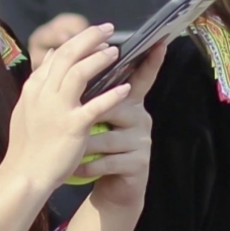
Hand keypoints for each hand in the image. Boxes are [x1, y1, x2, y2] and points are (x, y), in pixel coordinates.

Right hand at [3, 24, 130, 192]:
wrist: (24, 175)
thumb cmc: (28, 144)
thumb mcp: (27, 106)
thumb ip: (40, 79)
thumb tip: (54, 53)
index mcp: (34, 88)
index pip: (57, 55)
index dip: (78, 41)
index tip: (94, 35)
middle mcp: (44, 94)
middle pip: (68, 55)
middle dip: (89, 38)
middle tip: (108, 29)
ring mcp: (57, 109)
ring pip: (79, 73)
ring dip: (99, 60)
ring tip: (116, 52)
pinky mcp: (72, 127)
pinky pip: (95, 106)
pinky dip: (111, 96)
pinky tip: (125, 89)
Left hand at [83, 44, 166, 208]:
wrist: (112, 187)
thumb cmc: (100, 147)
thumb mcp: (98, 118)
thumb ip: (93, 95)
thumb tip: (77, 66)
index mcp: (131, 102)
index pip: (142, 77)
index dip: (152, 61)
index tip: (160, 42)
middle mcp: (140, 117)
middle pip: (113, 107)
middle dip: (88, 117)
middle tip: (69, 123)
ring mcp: (142, 142)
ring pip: (107, 137)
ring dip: (85, 145)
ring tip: (70, 150)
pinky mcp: (138, 164)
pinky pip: (108, 161)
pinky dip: (88, 165)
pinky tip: (76, 168)